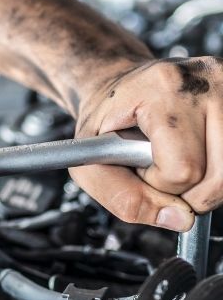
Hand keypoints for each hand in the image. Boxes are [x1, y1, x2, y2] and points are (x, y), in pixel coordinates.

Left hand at [71, 57, 222, 230]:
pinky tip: (197, 153)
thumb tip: (179, 219)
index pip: (182, 169)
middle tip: (159, 165)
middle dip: (184, 188)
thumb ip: (122, 195)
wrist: (118, 87)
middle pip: (218, 178)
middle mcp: (204, 81)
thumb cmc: (105, 119)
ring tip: (177, 158)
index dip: (157, 182)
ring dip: (204, 182)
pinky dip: (217, 170)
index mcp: (163, 87)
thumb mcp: (90, 157)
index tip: (138, 163)